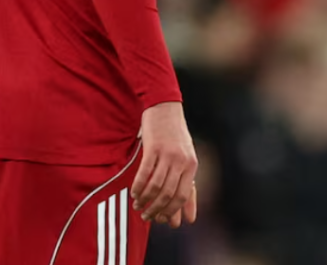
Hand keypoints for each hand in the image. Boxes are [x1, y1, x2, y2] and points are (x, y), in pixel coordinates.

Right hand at [131, 101, 198, 227]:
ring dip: (146, 199)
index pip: (182, 195)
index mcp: (192, 165)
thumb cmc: (174, 134)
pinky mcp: (153, 147)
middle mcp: (181, 161)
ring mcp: (167, 154)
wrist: (164, 106)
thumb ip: (186, 182)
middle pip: (169, 193)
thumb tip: (187, 215)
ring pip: (156, 185)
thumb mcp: (185, 156)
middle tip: (147, 217)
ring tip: (138, 207)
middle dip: (157, 209)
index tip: (162, 219)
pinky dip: (138, 186)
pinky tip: (134, 193)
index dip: (171, 211)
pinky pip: (145, 172)